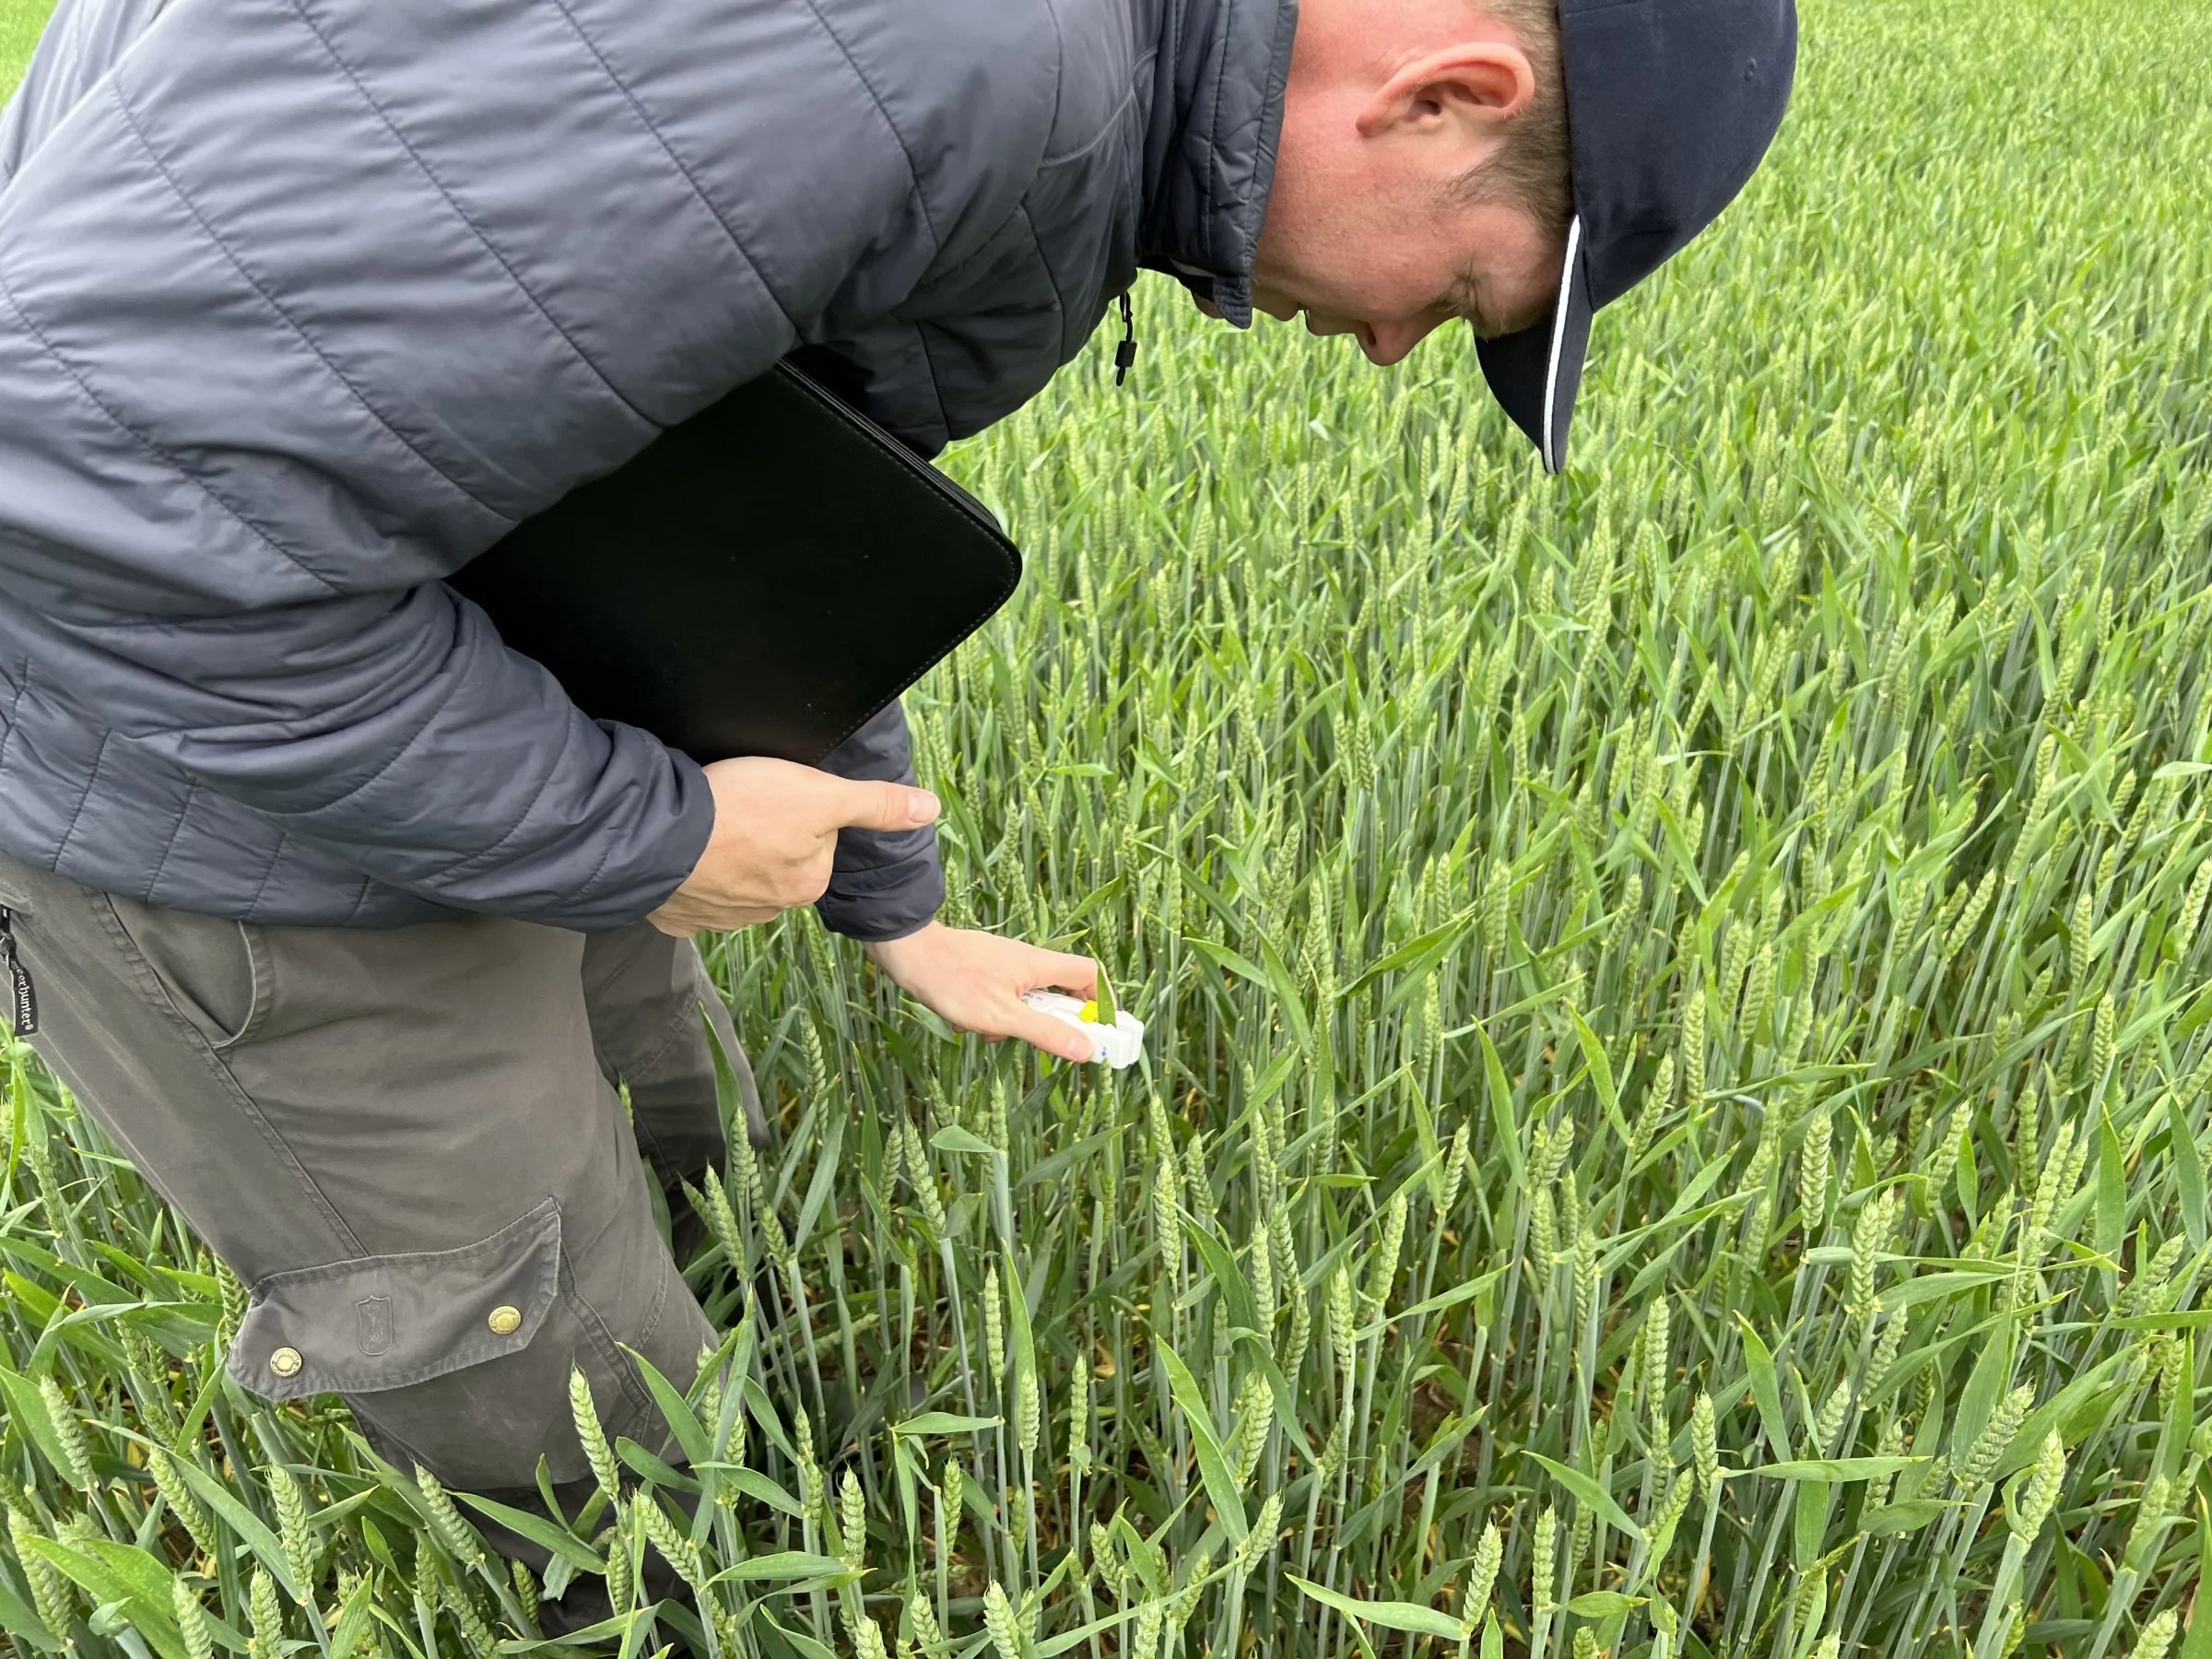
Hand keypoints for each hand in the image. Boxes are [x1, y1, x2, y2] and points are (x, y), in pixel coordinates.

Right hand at [649, 757, 939, 936]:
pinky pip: (691, 892)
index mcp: (806, 883)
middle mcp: (768, 910)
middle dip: (760, 835)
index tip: (772, 796)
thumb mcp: (821, 793)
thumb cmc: (741, 808)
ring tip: (708, 824)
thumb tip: (930, 810)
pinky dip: (687, 873)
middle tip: (737, 806)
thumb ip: (876, 804)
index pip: (814, 840)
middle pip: (775, 860)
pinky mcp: (678, 916)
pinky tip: (683, 852)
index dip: (797, 810)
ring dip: (723, 854)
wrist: (658, 836)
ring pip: (732, 877)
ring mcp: (719, 918)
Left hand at [865, 922, 1100, 1062]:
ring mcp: (1005, 965)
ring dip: (1015, 1022)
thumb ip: (1046, 1033)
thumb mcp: (1003, 1017)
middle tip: (1038, 1041)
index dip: (1101, 1001)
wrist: (909, 954)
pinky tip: (968, 1023)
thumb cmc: (955, 982)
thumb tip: (1086, 1049)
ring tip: (989, 1032)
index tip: (1099, 1029)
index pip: (1091, 975)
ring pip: (1027, 1000)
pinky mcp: (985, 972)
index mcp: (1040, 965)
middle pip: (1061, 992)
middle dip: (1050, 1021)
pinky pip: (1002, 998)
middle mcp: (1028, 961)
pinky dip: (992, 1015)